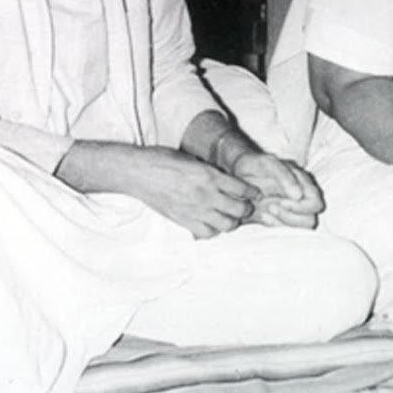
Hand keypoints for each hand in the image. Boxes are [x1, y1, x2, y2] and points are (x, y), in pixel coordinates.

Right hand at [57, 142, 260, 239]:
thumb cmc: (163, 160)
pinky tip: (212, 223)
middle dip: (246, 208)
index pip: (242, 189)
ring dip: (232, 221)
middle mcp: (206, 194)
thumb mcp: (192, 159)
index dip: (252, 192)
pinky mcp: (184, 221)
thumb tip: (226, 180)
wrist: (139, 173)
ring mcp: (195, 210)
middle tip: (245, 206)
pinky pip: (208, 233)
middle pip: (239, 210)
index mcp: (209, 175)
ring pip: (227, 225)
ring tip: (229, 216)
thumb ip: (211, 171)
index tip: (254, 194)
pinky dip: (214, 230)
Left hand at [231, 153, 324, 228]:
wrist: (239, 172)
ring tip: (266, 211)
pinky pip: (285, 231)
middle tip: (272, 207)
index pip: (316, 203)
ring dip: (283, 223)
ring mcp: (291, 212)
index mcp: (304, 184)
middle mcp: (301, 200)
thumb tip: (299, 195)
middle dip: (292, 218)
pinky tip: (262, 216)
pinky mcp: (279, 220)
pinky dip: (274, 226)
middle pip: (311, 220)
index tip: (282, 202)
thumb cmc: (257, 165)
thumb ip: (285, 176)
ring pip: (298, 229)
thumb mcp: (269, 163)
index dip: (302, 207)